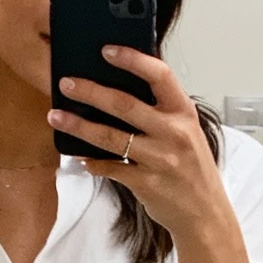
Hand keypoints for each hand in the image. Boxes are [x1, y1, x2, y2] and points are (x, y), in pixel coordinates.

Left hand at [49, 47, 234, 244]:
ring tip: (57, 116)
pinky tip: (79, 156)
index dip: (132, 59)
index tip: (106, 50)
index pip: (159, 75)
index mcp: (184, 112)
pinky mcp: (147, 183)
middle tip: (67, 83)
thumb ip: (160, 111)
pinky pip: (111, 167)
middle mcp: (174, 132)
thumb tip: (119, 87)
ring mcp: (160, 159)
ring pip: (111, 137)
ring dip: (79, 126)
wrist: (205, 212)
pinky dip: (92, 161)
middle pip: (125, 104)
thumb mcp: (186, 131)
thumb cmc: (191, 168)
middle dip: (90, 91)